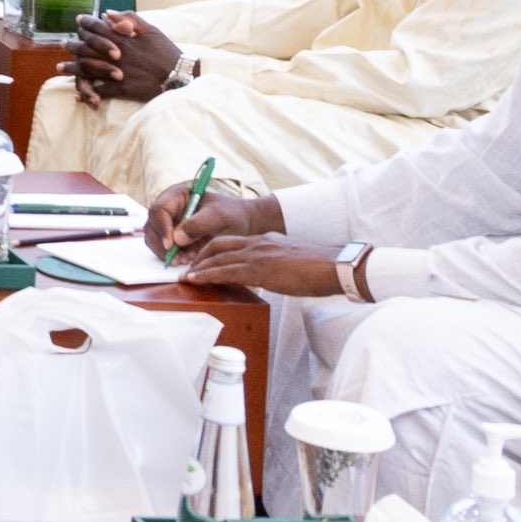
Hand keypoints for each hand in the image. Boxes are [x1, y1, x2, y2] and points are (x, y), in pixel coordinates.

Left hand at [66, 14, 182, 104]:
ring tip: (60, 69)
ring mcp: (117, 71)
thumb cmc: (167, 52)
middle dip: (71, 46)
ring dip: (71, 69)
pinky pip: (99, 91)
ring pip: (87, 69)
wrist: (180, 75)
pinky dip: (87, 93)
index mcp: (123, 38)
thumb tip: (108, 14)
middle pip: (86, 48)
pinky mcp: (121, 88)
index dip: (86, 23)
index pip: (97, 27)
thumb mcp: (151, 30)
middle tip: (61, 44)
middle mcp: (116, 54)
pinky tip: (78, 95)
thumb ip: (130, 19)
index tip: (78, 21)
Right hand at [145, 182, 280, 261]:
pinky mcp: (171, 236)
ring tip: (187, 260)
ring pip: (154, 239)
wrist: (240, 223)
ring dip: (166, 253)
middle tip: (179, 259)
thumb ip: (199, 224)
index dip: (162, 228)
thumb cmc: (231, 215)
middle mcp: (168, 208)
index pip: (159, 210)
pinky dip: (172, 256)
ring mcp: (168, 223)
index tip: (171, 245)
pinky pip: (162, 248)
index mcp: (177, 195)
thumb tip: (177, 238)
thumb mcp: (219, 217)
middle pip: (152, 226)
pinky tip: (188, 259)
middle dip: (163, 245)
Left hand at [177, 235, 345, 297]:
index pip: (230, 241)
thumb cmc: (318, 269)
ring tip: (184, 277)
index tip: (199, 260)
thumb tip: (264, 277)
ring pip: (218, 257)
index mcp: (264, 240)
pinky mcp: (260, 268)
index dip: (211, 250)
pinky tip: (195, 281)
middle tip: (186, 269)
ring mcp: (258, 254)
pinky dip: (207, 275)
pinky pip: (226, 271)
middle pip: (217, 245)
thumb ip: (273, 265)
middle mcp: (257, 243)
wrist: (336, 266)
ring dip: (198, 268)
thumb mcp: (289, 263)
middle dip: (199, 257)